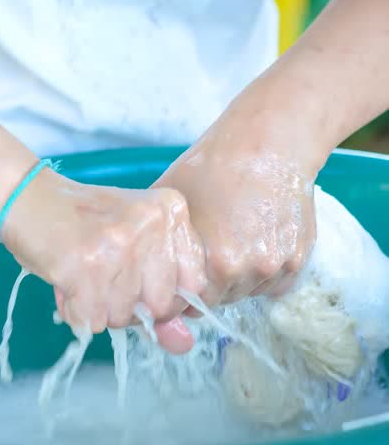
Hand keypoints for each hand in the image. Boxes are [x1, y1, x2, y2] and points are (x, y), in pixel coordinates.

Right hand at [0, 168, 205, 337]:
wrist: (29, 199)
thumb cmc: (85, 222)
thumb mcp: (133, 244)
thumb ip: (163, 293)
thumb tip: (184, 345)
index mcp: (172, 210)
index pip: (194, 283)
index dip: (166, 298)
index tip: (141, 285)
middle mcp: (153, 223)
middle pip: (161, 305)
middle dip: (132, 306)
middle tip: (106, 279)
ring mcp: (121, 244)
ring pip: (125, 316)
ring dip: (101, 308)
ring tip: (84, 275)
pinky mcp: (87, 266)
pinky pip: (93, 320)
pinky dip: (77, 312)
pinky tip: (68, 282)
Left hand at [155, 94, 317, 310]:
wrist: (266, 143)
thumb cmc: (212, 166)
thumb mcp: (170, 198)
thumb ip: (157, 238)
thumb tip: (145, 264)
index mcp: (215, 261)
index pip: (193, 301)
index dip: (184, 289)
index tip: (182, 275)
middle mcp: (249, 269)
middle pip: (221, 298)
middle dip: (210, 283)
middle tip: (207, 253)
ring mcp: (278, 265)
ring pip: (248, 290)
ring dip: (237, 279)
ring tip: (232, 242)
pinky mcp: (299, 258)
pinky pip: (274, 283)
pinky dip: (262, 272)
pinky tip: (253, 243)